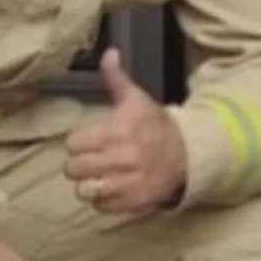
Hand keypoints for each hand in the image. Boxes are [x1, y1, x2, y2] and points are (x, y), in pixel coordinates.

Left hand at [63, 49, 186, 214]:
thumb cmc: (156, 126)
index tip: (94, 140)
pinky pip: (99, 206)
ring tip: (104, 174)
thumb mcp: (137, 100)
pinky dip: (104, 199)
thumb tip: (109, 53)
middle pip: (72, 169)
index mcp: (116, 131)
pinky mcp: (129, 203)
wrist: (188, 156)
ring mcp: (124, 184)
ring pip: (83, 190)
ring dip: (91, 183)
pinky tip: (116, 186)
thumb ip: (117, 79)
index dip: (81, 142)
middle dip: (82, 163)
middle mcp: (119, 159)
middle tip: (98, 157)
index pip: (72, 144)